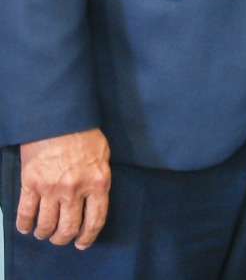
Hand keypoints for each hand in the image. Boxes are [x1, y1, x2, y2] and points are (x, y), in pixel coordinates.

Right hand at [16, 128, 111, 248]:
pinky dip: (25, 225)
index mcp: (98, 183)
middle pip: (69, 227)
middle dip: (64, 238)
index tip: (82, 243)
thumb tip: (95, 196)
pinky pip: (26, 213)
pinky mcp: (31, 184)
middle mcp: (75, 190)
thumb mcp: (103, 155)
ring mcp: (51, 188)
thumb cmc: (84, 133)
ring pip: (46, 224)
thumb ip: (99, 177)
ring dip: (44, 234)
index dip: (88, 236)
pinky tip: (26, 228)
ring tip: (44, 233)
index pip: (95, 219)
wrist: (58, 119)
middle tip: (60, 239)